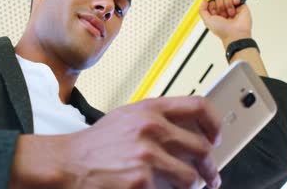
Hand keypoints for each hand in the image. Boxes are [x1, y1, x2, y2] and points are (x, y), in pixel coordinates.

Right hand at [65, 96, 220, 188]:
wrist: (70, 163)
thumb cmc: (98, 143)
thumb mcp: (128, 118)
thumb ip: (158, 119)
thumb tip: (189, 132)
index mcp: (150, 109)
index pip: (199, 106)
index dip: (214, 124)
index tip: (216, 138)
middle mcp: (152, 129)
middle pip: (202, 148)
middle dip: (210, 168)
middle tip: (210, 176)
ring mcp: (148, 156)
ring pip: (191, 178)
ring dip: (190, 186)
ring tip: (178, 186)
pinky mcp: (142, 181)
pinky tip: (153, 188)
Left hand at [199, 0, 252, 47]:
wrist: (235, 33)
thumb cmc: (223, 30)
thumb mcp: (207, 21)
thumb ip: (202, 10)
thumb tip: (204, 0)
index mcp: (216, 13)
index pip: (211, 2)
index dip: (212, 7)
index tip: (215, 14)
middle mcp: (224, 10)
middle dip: (220, 6)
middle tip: (224, 15)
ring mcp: (232, 6)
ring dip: (228, 5)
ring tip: (231, 13)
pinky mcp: (241, 4)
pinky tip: (235, 4)